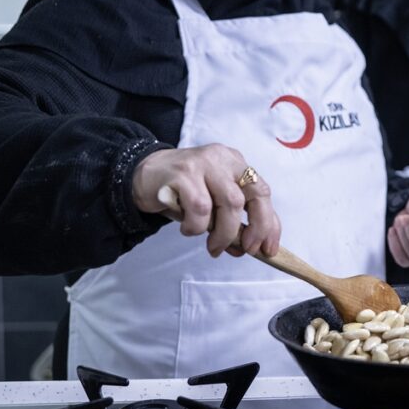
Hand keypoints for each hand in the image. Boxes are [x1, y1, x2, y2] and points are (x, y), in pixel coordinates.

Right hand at [132, 145, 280, 256]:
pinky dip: (197, 227)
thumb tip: (247, 248)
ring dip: (223, 233)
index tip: (268, 248)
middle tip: (243, 250)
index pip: (262, 191)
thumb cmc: (180, 192)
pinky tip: (187, 228)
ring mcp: (202, 163)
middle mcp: (222, 159)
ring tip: (211, 245)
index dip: (269, 223)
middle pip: (251, 195)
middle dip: (253, 228)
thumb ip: (231, 222)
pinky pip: (200, 209)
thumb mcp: (211, 205)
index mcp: (234, 163)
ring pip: (228, 204)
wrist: (138, 176)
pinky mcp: (182, 174)